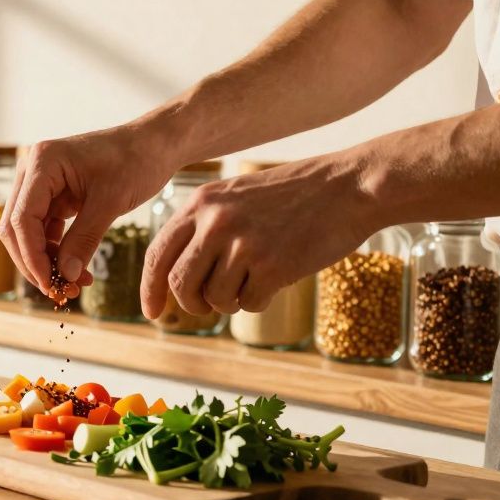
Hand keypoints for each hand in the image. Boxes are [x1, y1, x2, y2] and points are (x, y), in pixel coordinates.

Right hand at [0, 125, 177, 292]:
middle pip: (16, 227)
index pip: (22, 218)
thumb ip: (85, 239)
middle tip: (60, 291)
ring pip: (28, 233)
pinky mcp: (53, 195)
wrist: (155, 144)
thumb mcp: (111, 201)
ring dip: (47, 261)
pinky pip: (45, 229)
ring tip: (74, 285)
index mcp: (42, 163)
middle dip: (35, 262)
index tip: (51, 284)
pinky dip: (57, 251)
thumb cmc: (136, 160)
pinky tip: (77, 270)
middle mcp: (33, 171)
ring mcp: (41, 183)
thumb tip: (65, 276)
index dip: (32, 256)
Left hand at [140, 156, 374, 317]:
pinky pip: (250, 303)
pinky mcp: (272, 266)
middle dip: (191, 303)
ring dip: (231, 302)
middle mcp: (215, 222)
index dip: (150, 288)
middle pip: (180, 283)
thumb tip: (175, 278)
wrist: (349, 186)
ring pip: (215, 299)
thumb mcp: (235, 197)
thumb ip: (203, 227)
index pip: (158, 254)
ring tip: (253, 280)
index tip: (152, 312)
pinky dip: (260, 300)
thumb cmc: (294, 195)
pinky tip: (277, 278)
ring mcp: (243, 244)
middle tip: (208, 305)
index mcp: (200, 203)